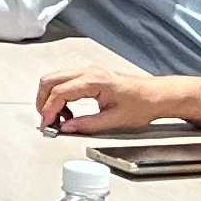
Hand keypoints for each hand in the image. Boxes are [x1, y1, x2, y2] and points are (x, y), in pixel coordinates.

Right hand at [34, 67, 179, 136]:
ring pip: (55, 79)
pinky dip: (60, 96)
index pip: (60, 92)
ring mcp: (88, 71)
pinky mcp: (90, 76)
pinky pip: (65, 82)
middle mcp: (88, 72)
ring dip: (51, 99)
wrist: (157, 95)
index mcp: (94, 81)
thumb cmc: (142, 104)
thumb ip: (87, 125)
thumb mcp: (114, 120)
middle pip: (50, 80)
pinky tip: (69, 112)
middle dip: (43, 102)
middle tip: (47, 121)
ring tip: (59, 119)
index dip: (49, 110)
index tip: (48, 125)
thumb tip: (66, 129)